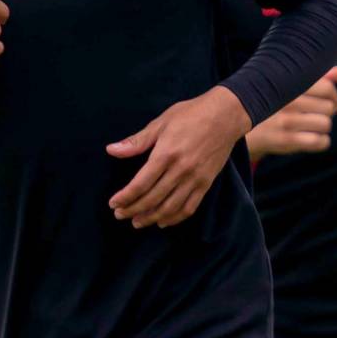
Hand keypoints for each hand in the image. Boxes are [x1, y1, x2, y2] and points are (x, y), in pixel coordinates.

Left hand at [106, 87, 252, 228]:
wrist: (225, 115)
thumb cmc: (190, 115)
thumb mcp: (160, 123)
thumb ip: (137, 141)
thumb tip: (111, 150)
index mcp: (166, 154)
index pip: (141, 184)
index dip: (126, 197)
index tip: (113, 204)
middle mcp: (180, 170)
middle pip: (153, 199)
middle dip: (133, 210)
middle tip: (120, 215)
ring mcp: (195, 179)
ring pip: (170, 207)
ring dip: (152, 218)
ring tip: (137, 222)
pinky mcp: (207, 184)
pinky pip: (190, 207)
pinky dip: (175, 218)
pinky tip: (163, 221)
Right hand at [245, 67, 336, 159]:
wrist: (237, 123)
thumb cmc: (270, 101)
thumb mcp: (288, 86)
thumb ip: (317, 78)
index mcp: (288, 83)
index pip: (327, 87)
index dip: (333, 95)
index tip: (328, 100)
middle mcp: (287, 100)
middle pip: (329, 107)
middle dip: (328, 111)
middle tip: (316, 113)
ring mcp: (285, 121)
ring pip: (325, 124)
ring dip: (322, 126)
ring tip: (310, 125)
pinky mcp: (284, 140)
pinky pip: (319, 142)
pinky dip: (320, 141)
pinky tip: (310, 137)